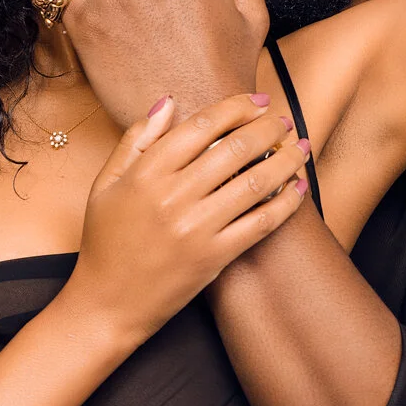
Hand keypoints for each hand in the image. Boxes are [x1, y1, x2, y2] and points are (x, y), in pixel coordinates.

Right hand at [67, 91, 308, 339]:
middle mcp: (173, 196)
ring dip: (286, 160)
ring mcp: (196, 228)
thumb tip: (167, 102)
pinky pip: (260, 223)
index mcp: (146, 173)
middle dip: (269, 128)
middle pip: (234, 148)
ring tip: (301, 147)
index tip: (258, 101)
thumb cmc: (105, 241)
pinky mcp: (214, 257)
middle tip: (285, 121)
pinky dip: (286, 202)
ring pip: (254, 182)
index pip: (202, 125)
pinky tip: (299, 187)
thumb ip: (136, 140)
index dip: (237, 107)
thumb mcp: (106, 183)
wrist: (106, 303)